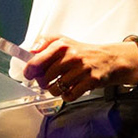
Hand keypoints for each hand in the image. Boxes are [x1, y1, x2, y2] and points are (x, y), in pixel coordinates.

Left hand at [22, 36, 137, 99]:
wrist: (109, 59)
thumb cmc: (83, 52)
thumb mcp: (64, 41)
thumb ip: (45, 42)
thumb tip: (30, 51)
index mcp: (62, 45)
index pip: (37, 61)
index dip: (29, 71)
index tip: (28, 75)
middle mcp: (71, 56)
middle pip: (45, 78)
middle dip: (43, 82)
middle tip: (47, 81)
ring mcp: (81, 69)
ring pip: (56, 88)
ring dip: (54, 90)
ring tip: (60, 85)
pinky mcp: (91, 80)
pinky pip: (69, 95)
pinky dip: (66, 96)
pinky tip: (69, 90)